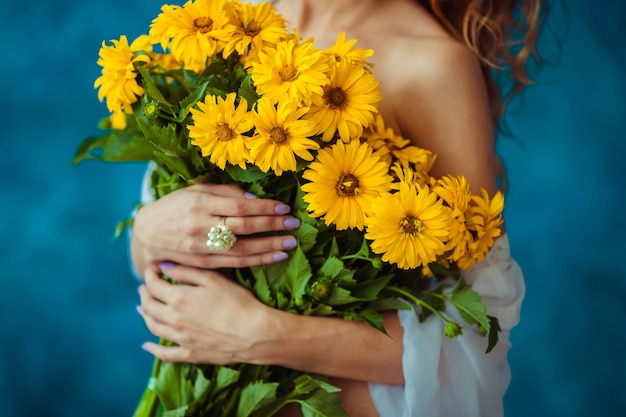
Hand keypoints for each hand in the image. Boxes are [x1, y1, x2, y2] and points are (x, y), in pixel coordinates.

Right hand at [131, 183, 300, 274]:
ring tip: (291, 243)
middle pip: (244, 227)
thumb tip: (255, 198)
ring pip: (242, 248)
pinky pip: (235, 263)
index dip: (264, 208)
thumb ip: (225, 193)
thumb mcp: (195, 191)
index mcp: (200, 204)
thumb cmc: (175, 207)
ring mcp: (202, 248)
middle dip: (272, 225)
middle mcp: (201, 226)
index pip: (239, 206)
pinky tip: (275, 256)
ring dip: (270, 246)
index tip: (284, 207)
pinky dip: (258, 260)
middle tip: (294, 224)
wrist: (147, 235)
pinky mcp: (204, 264)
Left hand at [138, 263, 272, 363]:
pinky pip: (165, 354)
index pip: (154, 285)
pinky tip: (146, 346)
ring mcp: (180, 339)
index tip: (152, 269)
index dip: (150, 275)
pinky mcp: (189, 354)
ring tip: (143, 308)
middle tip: (145, 287)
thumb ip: (186, 272)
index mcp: (178, 298)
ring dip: (145, 316)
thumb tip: (164, 267)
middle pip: (149, 306)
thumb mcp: (214, 279)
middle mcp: (174, 319)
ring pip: (153, 327)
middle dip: (145, 294)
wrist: (254, 333)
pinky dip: (153, 350)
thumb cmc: (238, 302)